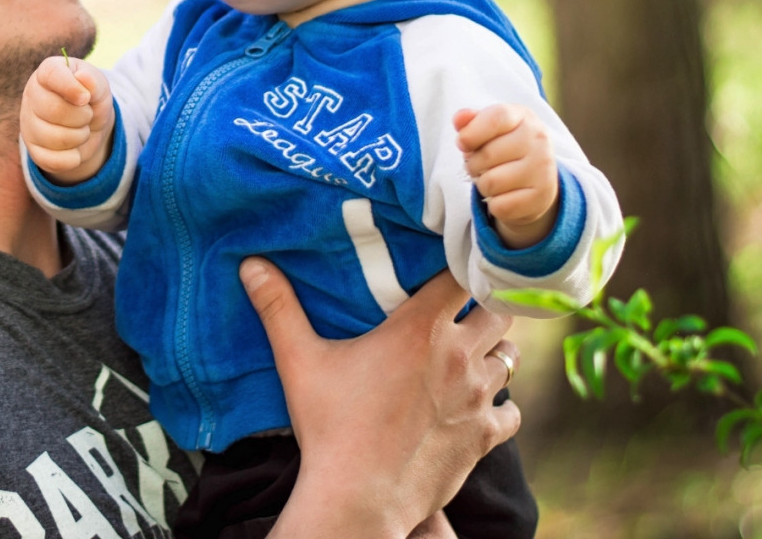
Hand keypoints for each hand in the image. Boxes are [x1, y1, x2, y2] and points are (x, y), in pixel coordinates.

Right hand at [19, 54, 114, 183]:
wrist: (90, 125)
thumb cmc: (91, 98)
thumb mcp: (99, 85)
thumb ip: (94, 81)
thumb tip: (83, 78)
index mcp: (46, 73)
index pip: (51, 75)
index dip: (71, 87)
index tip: (86, 98)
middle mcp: (31, 96)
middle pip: (54, 110)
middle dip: (82, 117)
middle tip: (87, 114)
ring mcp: (28, 124)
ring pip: (54, 138)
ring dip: (80, 137)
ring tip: (81, 129)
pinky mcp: (33, 150)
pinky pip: (52, 161)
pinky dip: (72, 158)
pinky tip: (74, 149)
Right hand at [241, 259, 519, 538]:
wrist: (360, 497)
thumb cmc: (330, 426)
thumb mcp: (299, 361)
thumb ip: (278, 308)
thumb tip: (251, 264)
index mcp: (420, 329)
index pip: (463, 276)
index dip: (462, 266)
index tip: (450, 264)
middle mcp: (458, 357)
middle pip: (497, 314)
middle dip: (482, 308)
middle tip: (460, 311)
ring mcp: (477, 399)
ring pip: (508, 360)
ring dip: (492, 353)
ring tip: (469, 355)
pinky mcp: (485, 437)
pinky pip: (510, 412)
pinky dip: (499, 406)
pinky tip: (476, 407)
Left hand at [454, 104, 559, 248]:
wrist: (537, 179)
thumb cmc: (504, 148)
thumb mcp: (490, 129)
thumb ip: (471, 121)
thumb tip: (459, 119)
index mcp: (523, 118)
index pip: (495, 118)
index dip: (471, 133)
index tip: (462, 143)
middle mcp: (538, 141)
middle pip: (487, 154)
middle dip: (473, 164)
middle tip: (480, 166)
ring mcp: (543, 169)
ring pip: (491, 183)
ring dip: (483, 185)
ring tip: (493, 179)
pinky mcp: (542, 197)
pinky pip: (500, 207)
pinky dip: (494, 205)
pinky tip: (505, 196)